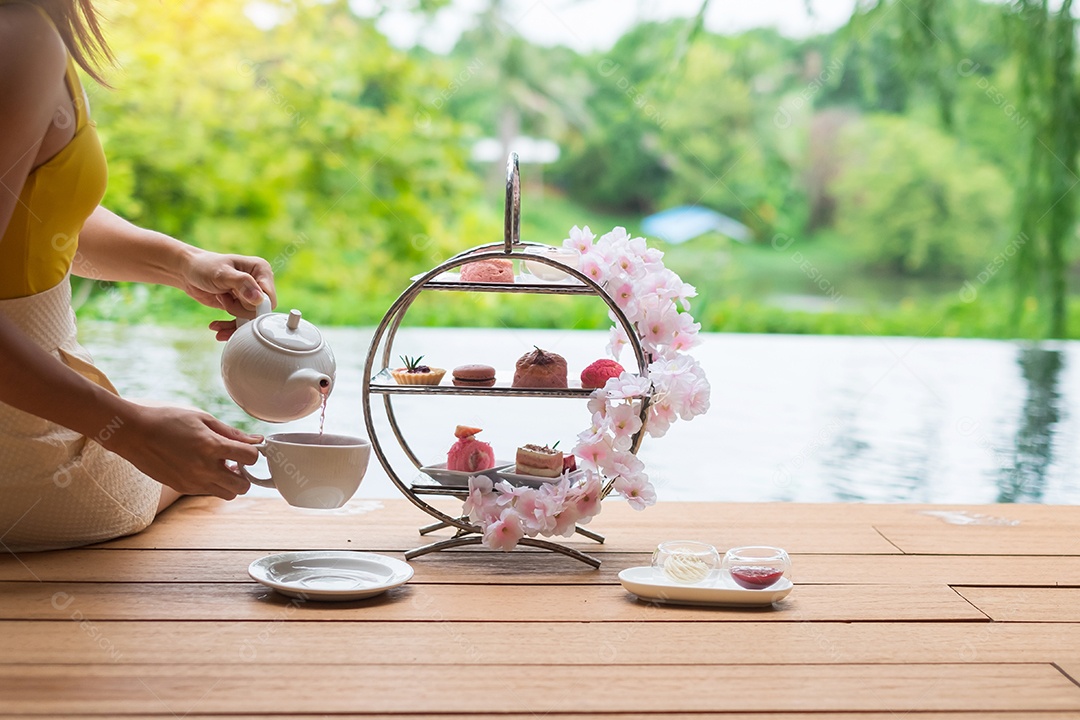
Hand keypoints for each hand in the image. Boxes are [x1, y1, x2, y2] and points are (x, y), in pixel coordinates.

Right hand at [106, 404, 260, 499]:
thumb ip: (231, 433)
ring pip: (227, 494)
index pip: (251, 458)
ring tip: (219, 466)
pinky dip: (212, 484)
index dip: (253, 452)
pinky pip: (208, 492)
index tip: (246, 448)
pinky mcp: (182, 488)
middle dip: (245, 474)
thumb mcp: (203, 419)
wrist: (133, 433)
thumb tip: (256, 440)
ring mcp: (193, 482)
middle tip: (235, 462)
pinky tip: (203, 468)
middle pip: (243, 486)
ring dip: (229, 482)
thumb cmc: (168, 420)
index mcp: (211, 446)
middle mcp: (204, 468)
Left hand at [180, 250, 276, 340]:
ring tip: (219, 300)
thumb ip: (242, 284)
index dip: (255, 305)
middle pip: (259, 311)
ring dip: (232, 317)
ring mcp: (250, 296)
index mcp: (261, 270)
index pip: (269, 297)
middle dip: (238, 309)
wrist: (188, 272)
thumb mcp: (222, 273)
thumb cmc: (204, 266)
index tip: (236, 299)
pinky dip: (228, 328)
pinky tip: (216, 327)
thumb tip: (259, 299)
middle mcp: (259, 283)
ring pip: (250, 319)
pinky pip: (241, 324)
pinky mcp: (240, 306)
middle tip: (223, 296)